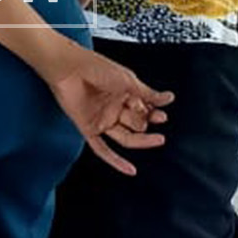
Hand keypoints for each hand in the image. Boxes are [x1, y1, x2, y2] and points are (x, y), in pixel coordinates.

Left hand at [46, 43, 174, 175]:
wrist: (69, 68)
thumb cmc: (94, 67)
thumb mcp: (128, 80)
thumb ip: (148, 94)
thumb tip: (168, 98)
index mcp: (122, 94)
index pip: (144, 110)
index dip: (154, 113)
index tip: (162, 114)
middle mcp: (112, 108)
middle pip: (137, 124)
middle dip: (146, 121)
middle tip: (155, 118)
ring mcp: (101, 119)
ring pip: (126, 138)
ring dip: (143, 141)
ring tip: (158, 139)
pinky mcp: (88, 127)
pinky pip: (102, 149)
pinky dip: (115, 161)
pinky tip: (130, 170)